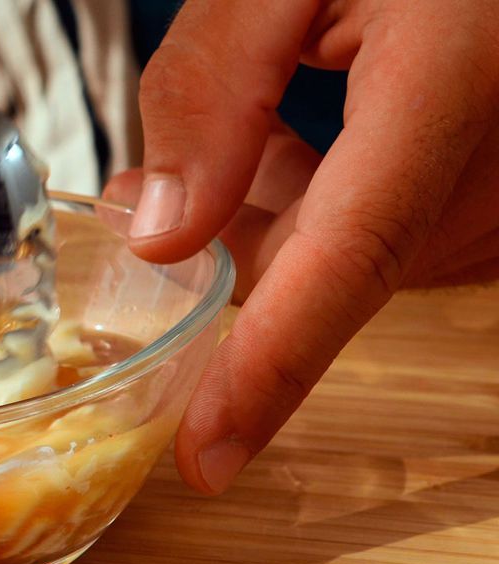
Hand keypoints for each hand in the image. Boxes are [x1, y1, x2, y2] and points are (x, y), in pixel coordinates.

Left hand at [105, 0, 498, 494]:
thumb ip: (213, 85)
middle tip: (123, 198)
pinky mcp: (487, 187)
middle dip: (221, 256)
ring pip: (353, 252)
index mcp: (449, 90)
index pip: (348, 261)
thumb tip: (161, 234)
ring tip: (170, 165)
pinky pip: (387, 224)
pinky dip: (316, 200)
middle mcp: (492, 164)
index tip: (207, 458)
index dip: (273, 369)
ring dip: (259, 221)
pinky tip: (261, 146)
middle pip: (333, 264)